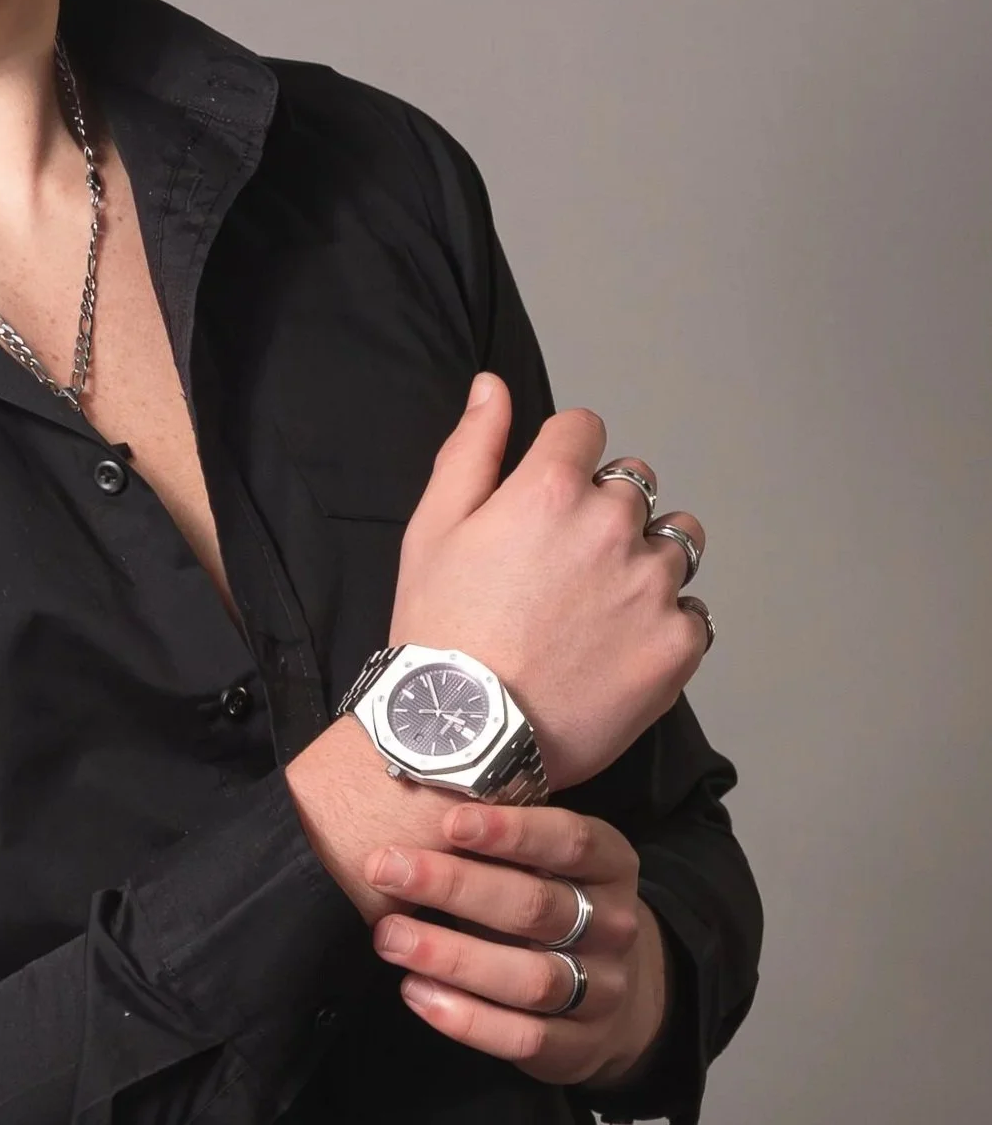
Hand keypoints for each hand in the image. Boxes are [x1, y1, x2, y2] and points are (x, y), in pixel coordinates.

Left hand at [363, 802, 670, 1088]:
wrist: (608, 989)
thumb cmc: (547, 898)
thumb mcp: (538, 859)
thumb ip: (494, 836)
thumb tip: (412, 787)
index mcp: (609, 864)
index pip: (570, 840)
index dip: (511, 831)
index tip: (448, 821)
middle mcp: (614, 925)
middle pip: (536, 906)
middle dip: (454, 886)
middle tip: (384, 869)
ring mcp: (603, 989)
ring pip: (531, 977)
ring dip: (452, 956)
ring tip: (388, 936)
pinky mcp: (579, 1045)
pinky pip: (524, 1036)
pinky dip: (466, 1017)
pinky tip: (415, 991)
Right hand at [389, 373, 708, 788]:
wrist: (465, 737)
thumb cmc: (440, 632)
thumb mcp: (432, 529)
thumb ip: (471, 448)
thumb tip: (493, 387)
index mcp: (550, 488)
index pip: (585, 430)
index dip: (563, 458)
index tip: (547, 498)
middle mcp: (612, 525)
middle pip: (635, 482)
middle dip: (606, 508)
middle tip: (565, 566)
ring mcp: (652, 586)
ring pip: (677, 540)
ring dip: (648, 556)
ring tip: (603, 605)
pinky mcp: (678, 644)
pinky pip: (692, 612)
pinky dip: (664, 622)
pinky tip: (616, 648)